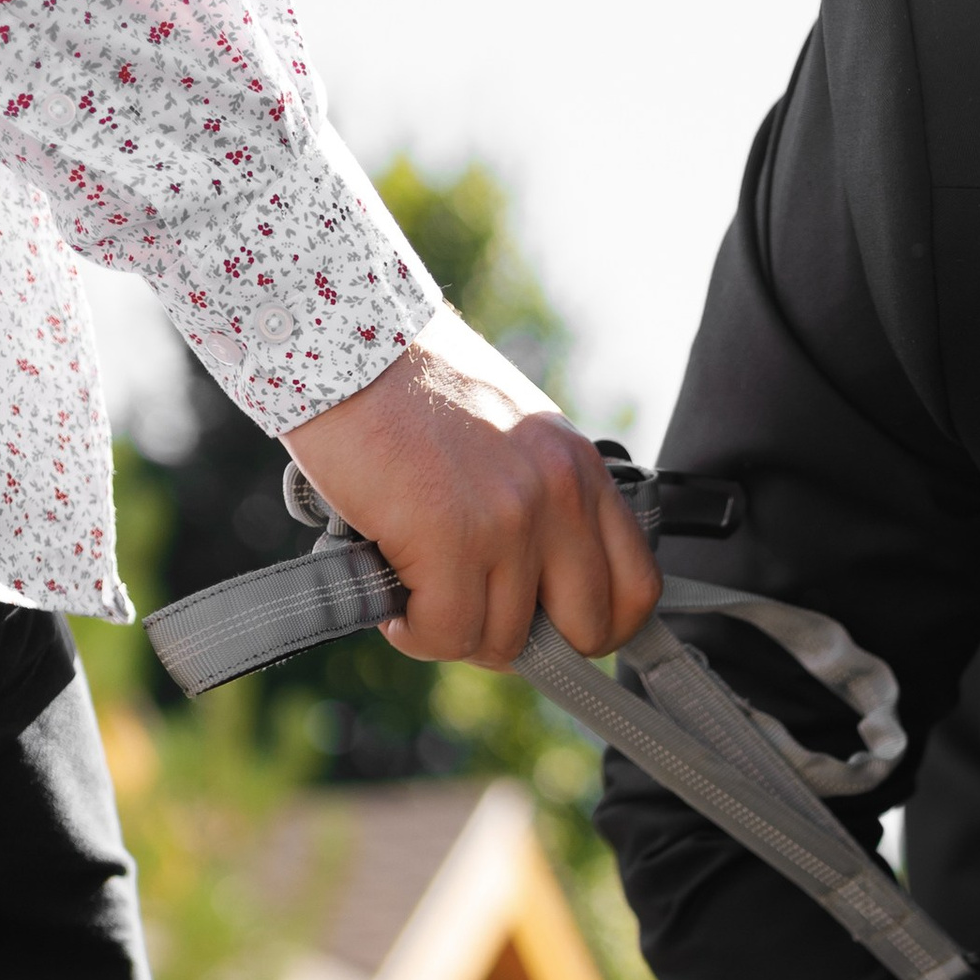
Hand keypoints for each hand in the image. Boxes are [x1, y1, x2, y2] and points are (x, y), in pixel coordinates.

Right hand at [283, 301, 660, 669]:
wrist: (342, 338)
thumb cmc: (410, 391)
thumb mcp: (511, 437)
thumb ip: (541, 504)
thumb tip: (539, 595)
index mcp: (581, 471)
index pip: (637, 589)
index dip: (596, 628)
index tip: (551, 630)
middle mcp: (560, 495)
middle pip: (583, 631)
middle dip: (525, 641)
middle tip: (472, 612)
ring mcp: (510, 518)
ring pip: (503, 641)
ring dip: (453, 632)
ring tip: (415, 588)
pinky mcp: (451, 537)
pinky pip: (447, 632)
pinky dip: (413, 632)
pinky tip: (391, 597)